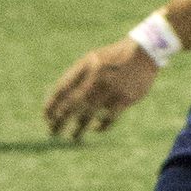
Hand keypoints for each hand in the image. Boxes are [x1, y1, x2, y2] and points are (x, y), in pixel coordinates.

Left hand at [43, 38, 159, 142]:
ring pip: (88, 114)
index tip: (46, 117)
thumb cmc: (112, 59)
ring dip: (78, 128)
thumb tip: (57, 100)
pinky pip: (108, 119)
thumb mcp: (91, 60)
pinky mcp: (124, 99)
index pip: (62, 89)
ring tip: (73, 137)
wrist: (143, 53)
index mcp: (85, 66)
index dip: (52, 105)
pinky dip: (101, 126)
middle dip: (60, 120)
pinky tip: (95, 128)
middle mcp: (95, 77)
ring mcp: (110, 89)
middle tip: (52, 132)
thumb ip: (75, 77)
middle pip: (72, 104)